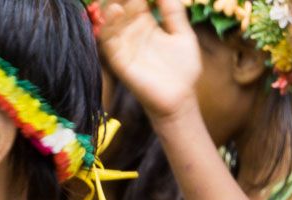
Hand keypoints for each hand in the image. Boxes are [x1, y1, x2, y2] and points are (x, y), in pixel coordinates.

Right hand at [99, 0, 200, 120]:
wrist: (180, 99)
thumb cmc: (183, 69)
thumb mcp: (183, 34)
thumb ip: (173, 12)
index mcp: (146, 23)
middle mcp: (131, 31)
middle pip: (120, 5)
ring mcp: (124, 45)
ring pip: (111, 19)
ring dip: (113, 5)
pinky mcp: (119, 61)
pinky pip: (108, 41)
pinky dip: (109, 25)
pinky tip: (116, 10)